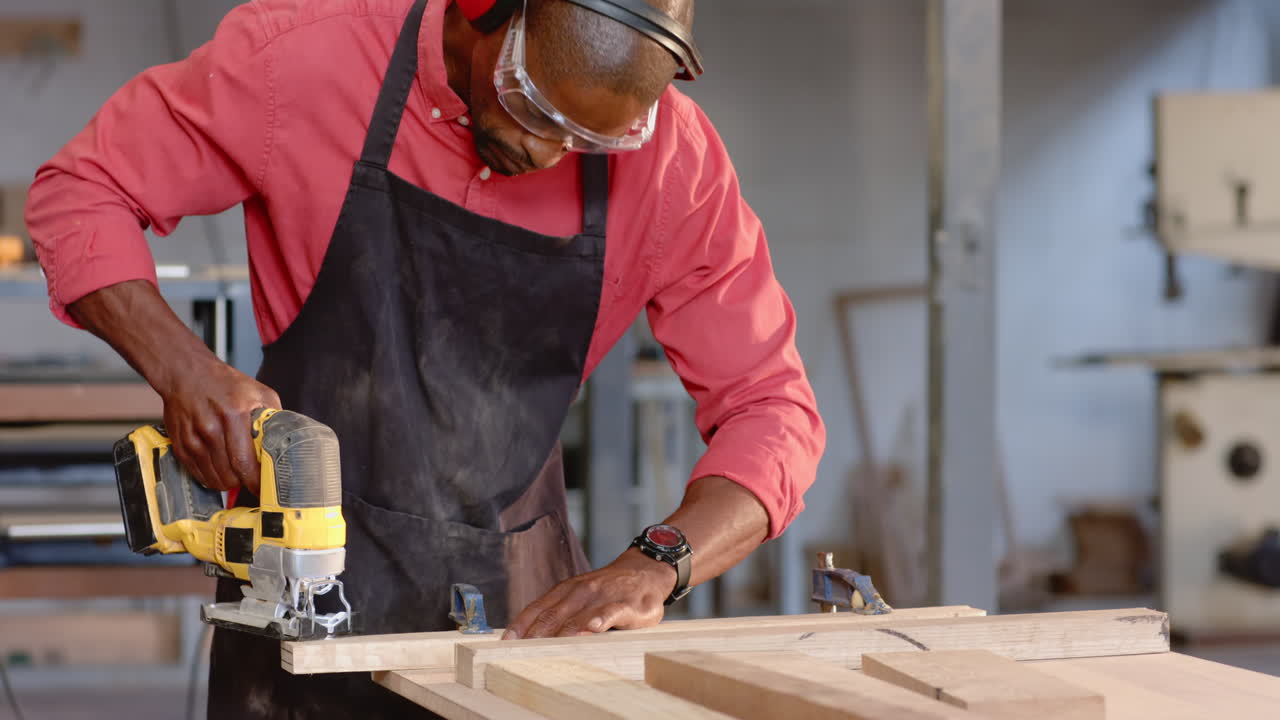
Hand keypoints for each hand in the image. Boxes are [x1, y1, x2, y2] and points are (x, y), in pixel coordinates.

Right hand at [160, 355, 280, 495]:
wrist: (187, 373)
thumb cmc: (226, 383)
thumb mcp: (260, 392)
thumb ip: (274, 417)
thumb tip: (288, 440)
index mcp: (234, 415)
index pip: (245, 462)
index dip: (256, 481)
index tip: (265, 488)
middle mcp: (211, 429)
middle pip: (229, 475)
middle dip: (243, 481)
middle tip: (251, 477)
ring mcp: (193, 438)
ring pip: (213, 479)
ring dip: (227, 481)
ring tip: (235, 471)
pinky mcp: (181, 445)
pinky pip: (198, 474)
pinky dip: (210, 476)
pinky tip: (219, 466)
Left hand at [503, 549, 676, 638]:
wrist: (646, 570)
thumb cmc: (609, 590)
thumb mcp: (582, 595)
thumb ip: (561, 612)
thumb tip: (530, 636)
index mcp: (566, 591)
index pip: (538, 609)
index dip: (521, 626)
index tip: (505, 643)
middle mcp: (581, 592)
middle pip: (553, 616)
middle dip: (535, 636)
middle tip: (520, 654)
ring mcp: (604, 597)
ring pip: (578, 616)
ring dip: (562, 633)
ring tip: (547, 649)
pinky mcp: (628, 604)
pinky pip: (612, 612)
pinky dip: (601, 619)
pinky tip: (593, 628)